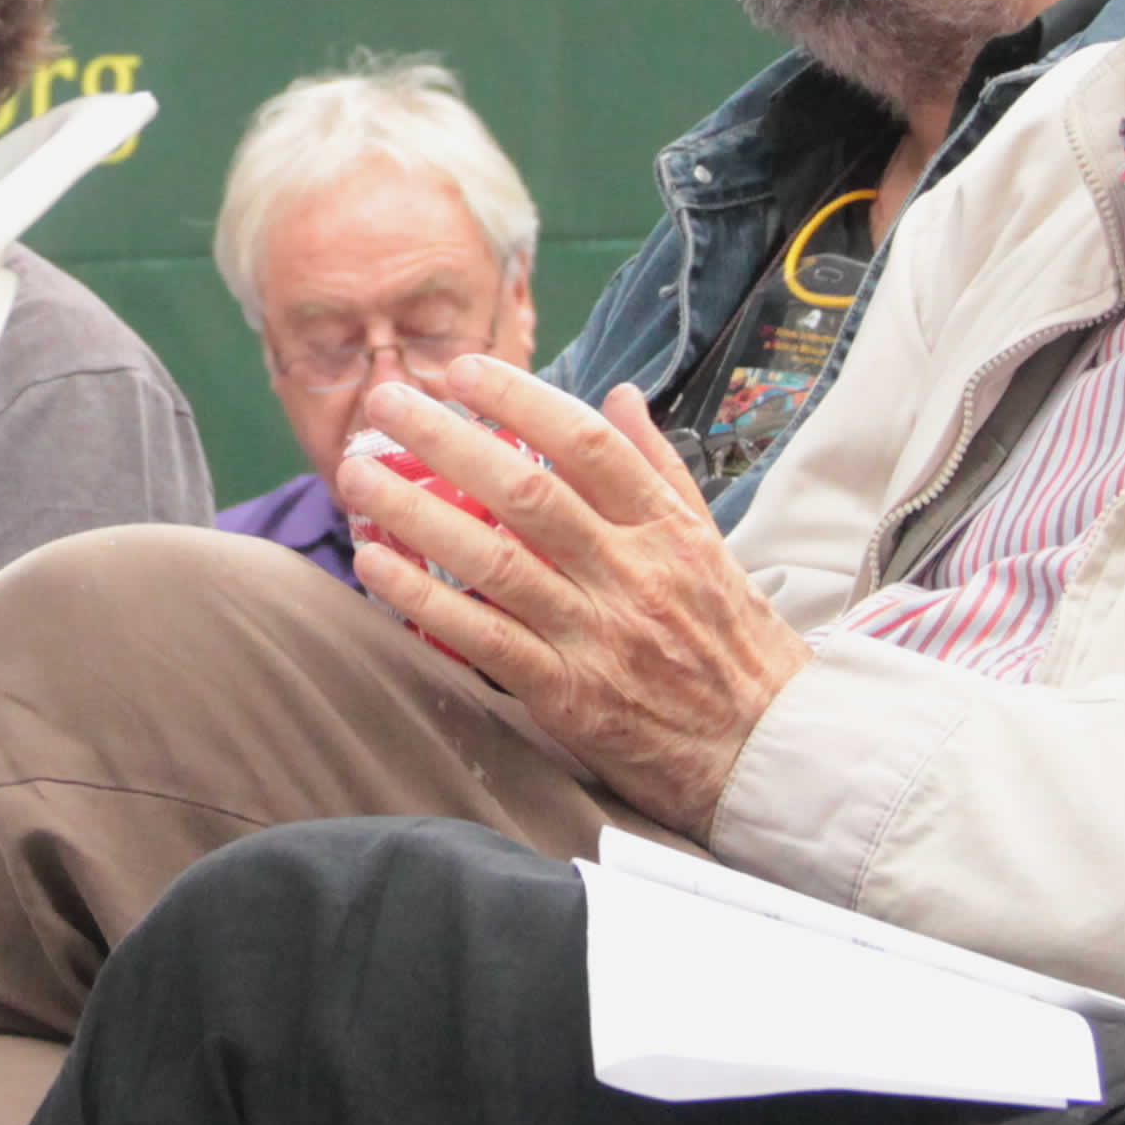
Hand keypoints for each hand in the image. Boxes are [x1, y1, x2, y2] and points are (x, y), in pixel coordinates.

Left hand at [339, 352, 807, 837]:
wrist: (767, 754)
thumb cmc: (735, 645)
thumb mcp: (711, 545)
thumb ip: (660, 468)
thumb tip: (620, 395)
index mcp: (665, 528)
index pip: (585, 444)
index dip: (520, 399)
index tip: (462, 370)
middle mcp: (629, 572)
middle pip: (525, 491)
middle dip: (447, 439)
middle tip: (387, 401)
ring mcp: (595, 633)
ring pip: (492, 559)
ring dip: (415, 513)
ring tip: (357, 475)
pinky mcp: (567, 694)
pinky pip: (484, 637)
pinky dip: (425, 599)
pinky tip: (375, 565)